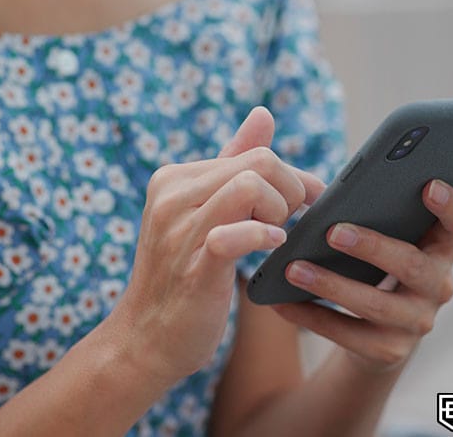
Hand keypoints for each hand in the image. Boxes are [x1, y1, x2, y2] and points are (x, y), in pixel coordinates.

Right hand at [110, 107, 325, 381]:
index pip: (253, 153)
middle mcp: (171, 196)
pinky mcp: (193, 267)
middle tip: (289, 222)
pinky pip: (236, 234)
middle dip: (291, 192)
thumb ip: (233, 163)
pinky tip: (270, 248)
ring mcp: (178, 231)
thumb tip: (262, 114)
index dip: (291, 177)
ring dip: (279, 213)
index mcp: (174, 178)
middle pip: (259, 164)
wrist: (146, 337)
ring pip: (251, 187)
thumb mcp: (204, 211)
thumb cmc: (183, 273)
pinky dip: (264, 238)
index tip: (306, 202)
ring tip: (274, 235)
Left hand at [273, 180, 452, 372]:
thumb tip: (324, 201)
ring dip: (331, 285)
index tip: (429, 184)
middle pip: (411, 264)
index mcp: (440, 249)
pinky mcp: (389, 350)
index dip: (450, 205)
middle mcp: (438, 285)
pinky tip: (282, 301)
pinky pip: (346, 333)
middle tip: (332, 231)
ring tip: (293, 269)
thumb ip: (371, 218)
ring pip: (375, 303)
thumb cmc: (375, 268)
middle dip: (372, 246)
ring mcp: (417, 321)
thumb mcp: (383, 243)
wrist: (378, 334)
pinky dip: (310, 316)